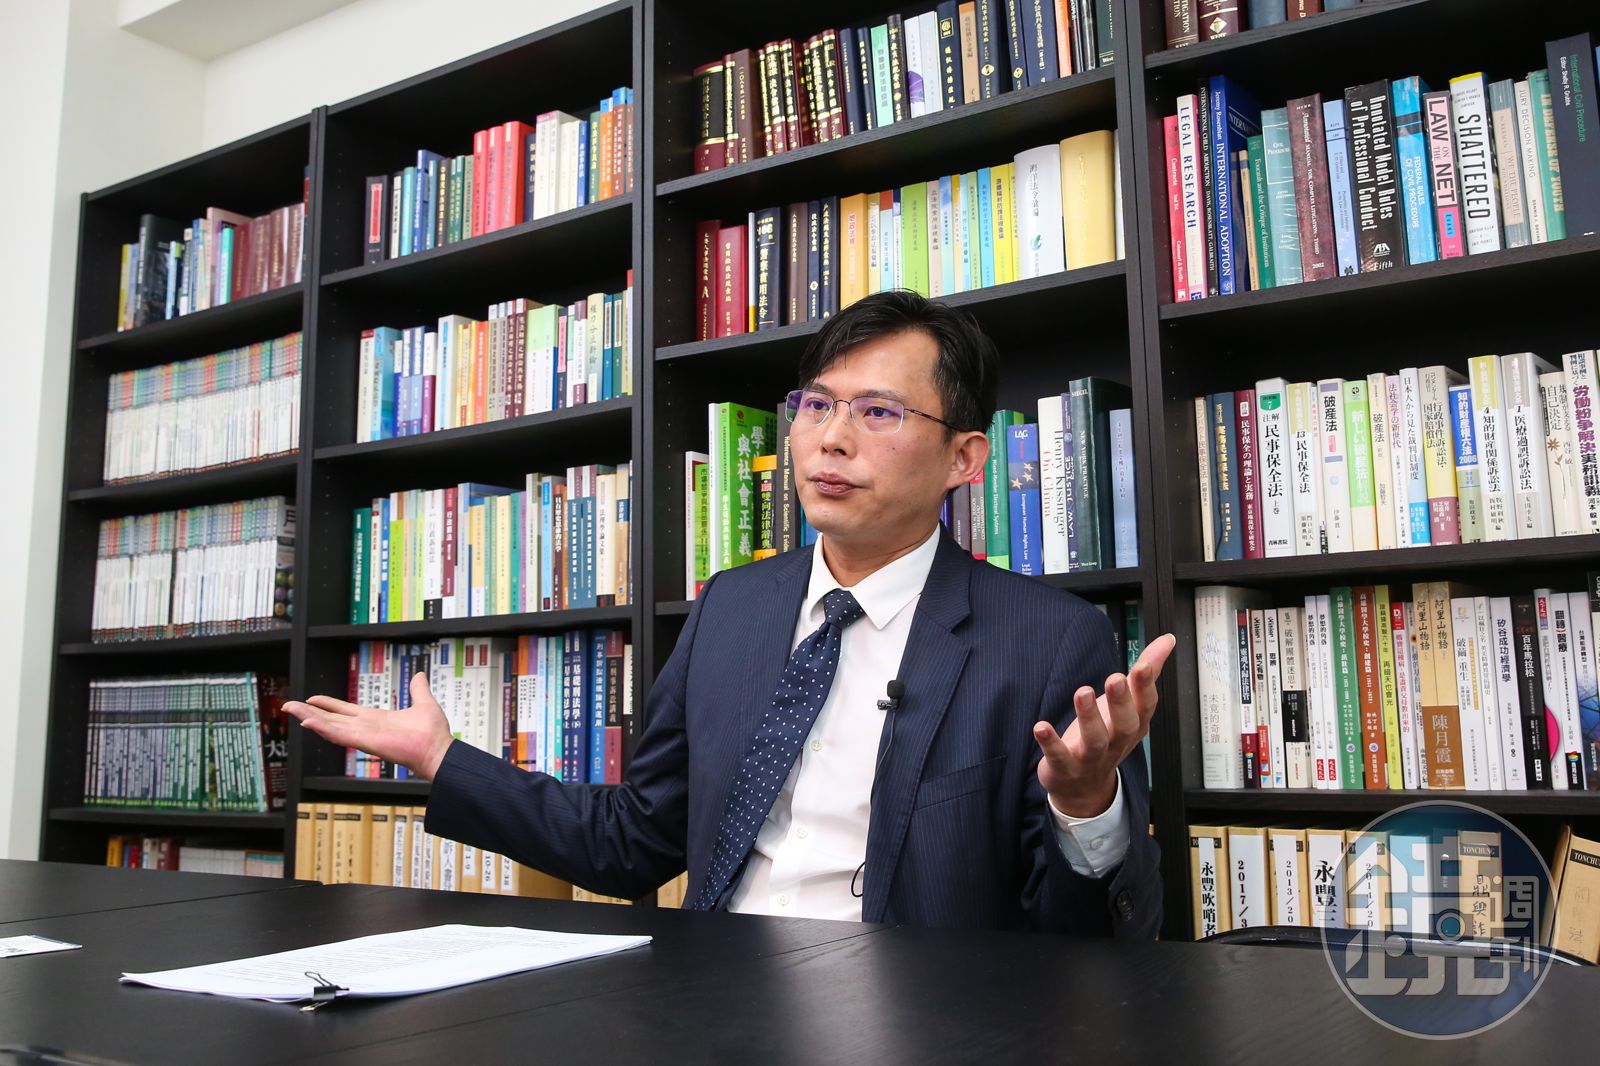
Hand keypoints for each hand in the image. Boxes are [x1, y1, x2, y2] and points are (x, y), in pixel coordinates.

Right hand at [283, 672, 454, 780]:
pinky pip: (339, 734)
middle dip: (310, 712)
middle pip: (331, 718)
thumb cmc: (432, 734)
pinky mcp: (365, 741)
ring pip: (330, 725)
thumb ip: (418, 689)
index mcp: (375, 719)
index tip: (312, 699)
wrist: (438, 750)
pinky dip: (323, 728)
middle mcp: (365, 727)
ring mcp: (363, 735)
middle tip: (289, 705)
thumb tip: (419, 675)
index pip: (345, 711)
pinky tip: (308, 721)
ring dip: (309, 717)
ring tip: (291, 709)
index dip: (328, 705)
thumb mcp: (423, 703)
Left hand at [1033, 633, 1175, 817]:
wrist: (1084, 788)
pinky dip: (1050, 742)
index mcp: (1134, 724)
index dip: (1146, 686)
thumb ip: (1147, 671)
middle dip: (1121, 702)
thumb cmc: (1108, 738)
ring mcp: (1091, 757)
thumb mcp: (1129, 706)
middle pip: (1124, 724)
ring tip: (1083, 693)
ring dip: (1089, 717)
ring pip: (1094, 740)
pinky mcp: (1065, 766)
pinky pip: (1058, 755)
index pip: (1145, 705)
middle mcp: (1116, 741)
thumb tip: (1166, 640)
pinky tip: (1041, 726)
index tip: (1144, 665)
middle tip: (1115, 679)